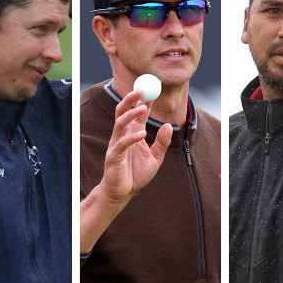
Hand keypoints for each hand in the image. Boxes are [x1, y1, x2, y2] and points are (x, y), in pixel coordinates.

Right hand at [100, 89, 171, 204]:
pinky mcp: (113, 156)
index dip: (144, 101)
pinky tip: (142, 134)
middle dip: (131, 100)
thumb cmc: (137, 174)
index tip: (151, 90)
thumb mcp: (155, 157)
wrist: (123, 192)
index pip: (137, 114)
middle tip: (141, 90)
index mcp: (133, 134)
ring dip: (130, 114)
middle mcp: (123, 136)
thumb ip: (162, 142)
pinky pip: (121, 144)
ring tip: (142, 108)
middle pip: (123, 112)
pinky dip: (132, 138)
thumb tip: (169, 125)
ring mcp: (117, 144)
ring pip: (120, 123)